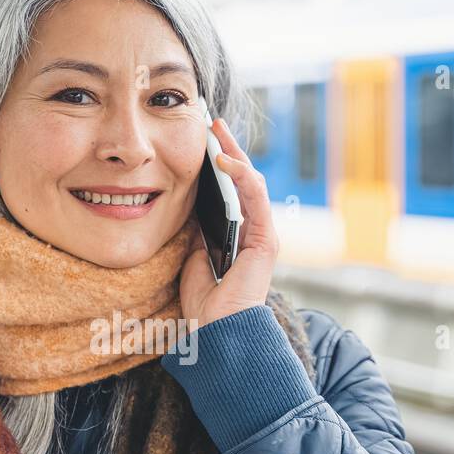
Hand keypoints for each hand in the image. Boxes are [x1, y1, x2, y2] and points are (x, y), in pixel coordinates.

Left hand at [178, 117, 279, 331]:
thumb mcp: (194, 256)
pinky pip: (256, 198)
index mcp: (239, 233)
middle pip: (244, 179)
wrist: (218, 331)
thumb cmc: (206, 302)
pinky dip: (242, 176)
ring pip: (252, 182)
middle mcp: (254, 229)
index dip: (220, 162)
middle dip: (229, 147)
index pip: (232, 189)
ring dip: (236, 153)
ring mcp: (263, 233)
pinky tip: (225, 159)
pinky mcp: (265, 239)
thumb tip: (187, 202)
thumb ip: (197, 230)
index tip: (203, 139)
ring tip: (217, 131)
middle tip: (212, 122)